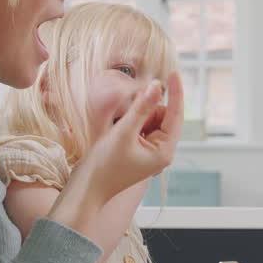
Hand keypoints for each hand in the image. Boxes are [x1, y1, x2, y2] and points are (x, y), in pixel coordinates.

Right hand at [77, 73, 183, 200]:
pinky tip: (120, 129)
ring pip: (152, 120)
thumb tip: (156, 86)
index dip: (175, 93)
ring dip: (139, 115)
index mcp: (165, 152)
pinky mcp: (140, 150)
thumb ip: (141, 108)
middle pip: (164, 117)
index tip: (173, 73)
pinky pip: (142, 127)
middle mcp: (162, 152)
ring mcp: (151, 152)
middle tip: (128, 114)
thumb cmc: (104, 166)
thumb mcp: (123, 132)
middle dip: (148, 108)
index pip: (176, 116)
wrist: (86, 189)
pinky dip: (133, 121)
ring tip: (120, 127)